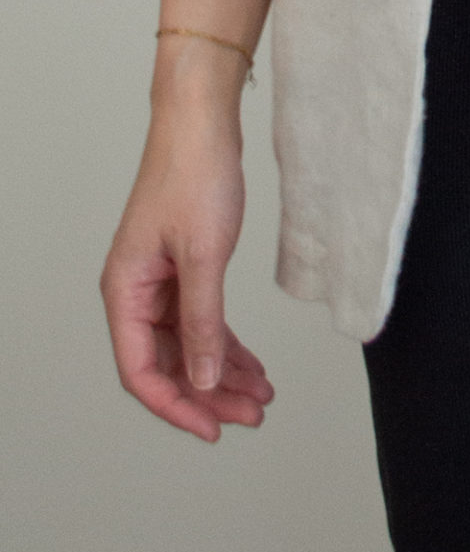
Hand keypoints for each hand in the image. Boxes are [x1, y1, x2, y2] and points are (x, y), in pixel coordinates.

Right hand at [100, 97, 272, 442]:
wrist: (203, 122)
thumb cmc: (195, 175)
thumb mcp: (204, 255)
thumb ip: (204, 321)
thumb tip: (204, 380)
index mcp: (125, 292)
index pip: (142, 371)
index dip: (177, 406)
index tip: (214, 429)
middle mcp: (136, 292)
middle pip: (168, 364)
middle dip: (210, 393)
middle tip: (253, 415)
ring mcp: (159, 281)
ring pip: (188, 345)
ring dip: (222, 372)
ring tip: (261, 396)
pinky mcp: (183, 267)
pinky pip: (201, 320)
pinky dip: (226, 343)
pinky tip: (252, 363)